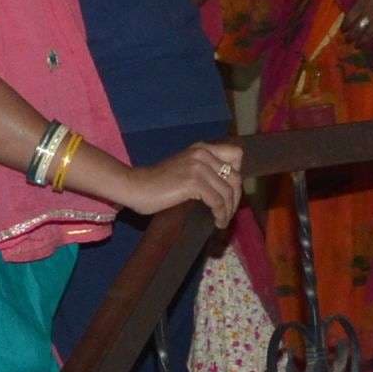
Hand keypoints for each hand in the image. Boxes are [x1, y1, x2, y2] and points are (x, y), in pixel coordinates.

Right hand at [121, 141, 242, 226]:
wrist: (134, 187)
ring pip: (228, 191)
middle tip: (228, 212)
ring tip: (222, 221)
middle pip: (235, 177)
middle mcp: (203, 154)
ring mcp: (199, 167)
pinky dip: (220, 214)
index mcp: (201, 148)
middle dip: (235, 198)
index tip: (230, 191)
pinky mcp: (194, 182)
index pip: (236, 155)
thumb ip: (203, 170)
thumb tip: (225, 187)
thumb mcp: (184, 168)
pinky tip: (217, 222)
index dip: (238, 173)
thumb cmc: (155, 183)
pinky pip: (217, 201)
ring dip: (228, 210)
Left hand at [342, 0, 372, 51]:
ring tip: (357, 46)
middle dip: (350, 37)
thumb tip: (350, 15)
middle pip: (357, 29)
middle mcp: (369, 13)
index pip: (349, 19)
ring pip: (368, 35)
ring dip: (361, 42)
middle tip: (348, 40)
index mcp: (361, 4)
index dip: (344, 26)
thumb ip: (358, 4)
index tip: (343, 30)